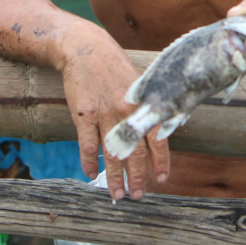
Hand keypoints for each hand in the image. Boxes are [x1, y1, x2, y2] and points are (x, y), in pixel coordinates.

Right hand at [59, 31, 169, 200]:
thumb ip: (146, 105)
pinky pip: (87, 144)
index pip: (157, 138)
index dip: (160, 161)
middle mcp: (126, 112)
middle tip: (138, 195)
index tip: (161, 178)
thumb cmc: (114, 65)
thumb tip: (158, 127)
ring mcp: (104, 114)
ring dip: (115, 177)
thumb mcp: (138, 82)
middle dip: (137, 177)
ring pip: (112, 153)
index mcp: (143, 104)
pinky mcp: (84, 114)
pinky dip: (88, 161)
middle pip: (135, 152)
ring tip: (117, 194)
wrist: (86, 49)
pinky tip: (89, 172)